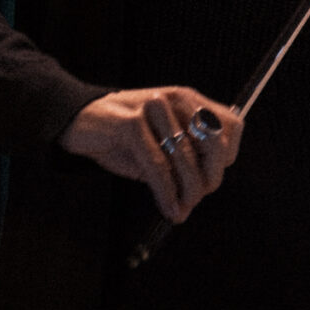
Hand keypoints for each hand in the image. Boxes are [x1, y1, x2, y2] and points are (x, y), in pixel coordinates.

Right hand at [58, 87, 243, 221]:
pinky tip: (168, 207)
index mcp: (190, 100)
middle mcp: (177, 100)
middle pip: (214, 142)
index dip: (227, 156)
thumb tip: (204, 189)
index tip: (212, 178)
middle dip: (210, 177)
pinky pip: (157, 164)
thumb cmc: (123, 136)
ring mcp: (155, 109)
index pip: (231, 126)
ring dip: (187, 191)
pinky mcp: (131, 124)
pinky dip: (165, 191)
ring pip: (185, 156)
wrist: (78, 119)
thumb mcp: (160, 142)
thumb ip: (185, 156)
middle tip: (197, 199)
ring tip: (182, 210)